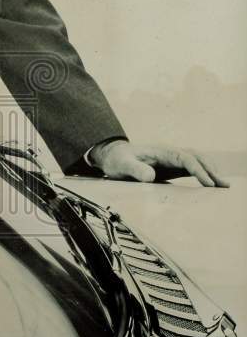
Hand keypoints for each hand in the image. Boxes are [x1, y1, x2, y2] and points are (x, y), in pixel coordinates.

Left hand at [90, 140, 229, 187]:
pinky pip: (191, 168)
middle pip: (196, 158)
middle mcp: (169, 153)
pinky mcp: (171, 166)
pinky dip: (203, 174)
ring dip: (210, 171)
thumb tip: (150, 176)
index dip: (198, 170)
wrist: (113, 155)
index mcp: (161, 152)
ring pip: (197, 162)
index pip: (185, 158)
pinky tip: (211, 183)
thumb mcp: (122, 165)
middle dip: (211, 170)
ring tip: (223, 185)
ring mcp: (172, 159)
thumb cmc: (117, 160)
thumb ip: (135, 170)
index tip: (207, 182)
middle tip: (223, 185)